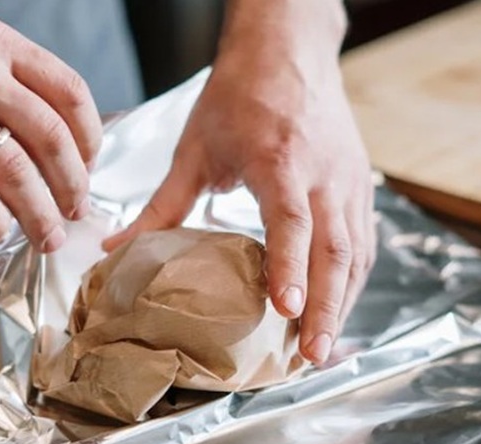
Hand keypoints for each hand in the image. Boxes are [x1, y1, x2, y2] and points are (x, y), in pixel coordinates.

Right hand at [0, 0, 102, 251]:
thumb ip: (0, 80)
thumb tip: (49, 141)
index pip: (69, 92)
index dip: (89, 140)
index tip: (88, 169)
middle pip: (51, 137)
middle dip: (72, 186)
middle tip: (75, 214)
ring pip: (14, 170)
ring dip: (38, 214)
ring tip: (46, 237)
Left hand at [102, 2, 375, 364]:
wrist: (289, 50)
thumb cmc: (241, 95)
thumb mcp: (194, 148)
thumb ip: (161, 206)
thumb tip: (117, 250)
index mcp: (280, 160)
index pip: (292, 222)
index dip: (290, 267)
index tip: (284, 309)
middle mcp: (323, 174)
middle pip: (334, 250)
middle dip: (325, 307)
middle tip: (310, 355)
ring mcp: (349, 181)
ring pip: (355, 252)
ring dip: (343, 303)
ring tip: (323, 349)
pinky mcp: (359, 187)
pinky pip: (363, 243)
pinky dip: (352, 282)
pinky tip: (338, 311)